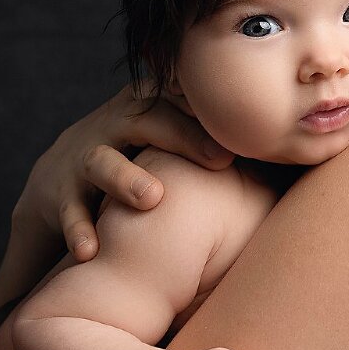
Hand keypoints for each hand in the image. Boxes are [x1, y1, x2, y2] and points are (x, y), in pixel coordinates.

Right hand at [12, 83, 234, 261]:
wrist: (57, 177)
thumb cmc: (138, 156)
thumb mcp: (171, 135)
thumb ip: (216, 134)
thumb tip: (290, 145)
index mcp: (149, 108)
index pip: (185, 99)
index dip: (216, 109)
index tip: (250, 125)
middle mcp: (115, 126)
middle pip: (149, 120)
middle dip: (184, 137)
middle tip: (221, 161)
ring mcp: (84, 158)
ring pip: (103, 162)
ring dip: (127, 179)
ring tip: (153, 198)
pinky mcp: (58, 193)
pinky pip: (68, 211)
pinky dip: (78, 229)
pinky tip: (91, 250)